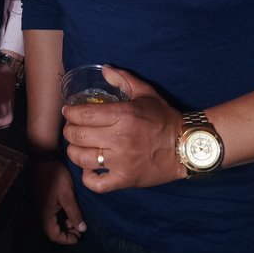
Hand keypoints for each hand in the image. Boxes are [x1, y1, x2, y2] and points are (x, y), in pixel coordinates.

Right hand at [31, 160, 85, 244]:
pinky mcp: (40, 199)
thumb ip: (74, 213)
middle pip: (52, 230)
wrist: (43, 158)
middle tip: (80, 227)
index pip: (54, 235)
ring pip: (51, 221)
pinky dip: (60, 215)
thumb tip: (82, 229)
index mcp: (44, 215)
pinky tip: (68, 209)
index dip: (67, 239)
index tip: (79, 237)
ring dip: (64, 222)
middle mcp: (39, 213)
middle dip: (67, 231)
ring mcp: (39, 206)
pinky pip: (50, 213)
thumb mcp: (68, 195)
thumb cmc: (56, 177)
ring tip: (76, 218)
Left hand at [62, 65, 184, 192]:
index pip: (84, 115)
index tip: (68, 111)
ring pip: (81, 159)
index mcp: (123, 115)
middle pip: (78, 136)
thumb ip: (123, 79)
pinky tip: (89, 168)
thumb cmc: (163, 118)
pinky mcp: (125, 180)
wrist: (185, 146)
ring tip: (78, 146)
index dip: (70, 113)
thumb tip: (104, 68)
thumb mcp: (145, 93)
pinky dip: (88, 177)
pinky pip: (96, 184)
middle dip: (70, 130)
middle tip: (72, 128)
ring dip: (74, 151)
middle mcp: (119, 139)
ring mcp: (121, 162)